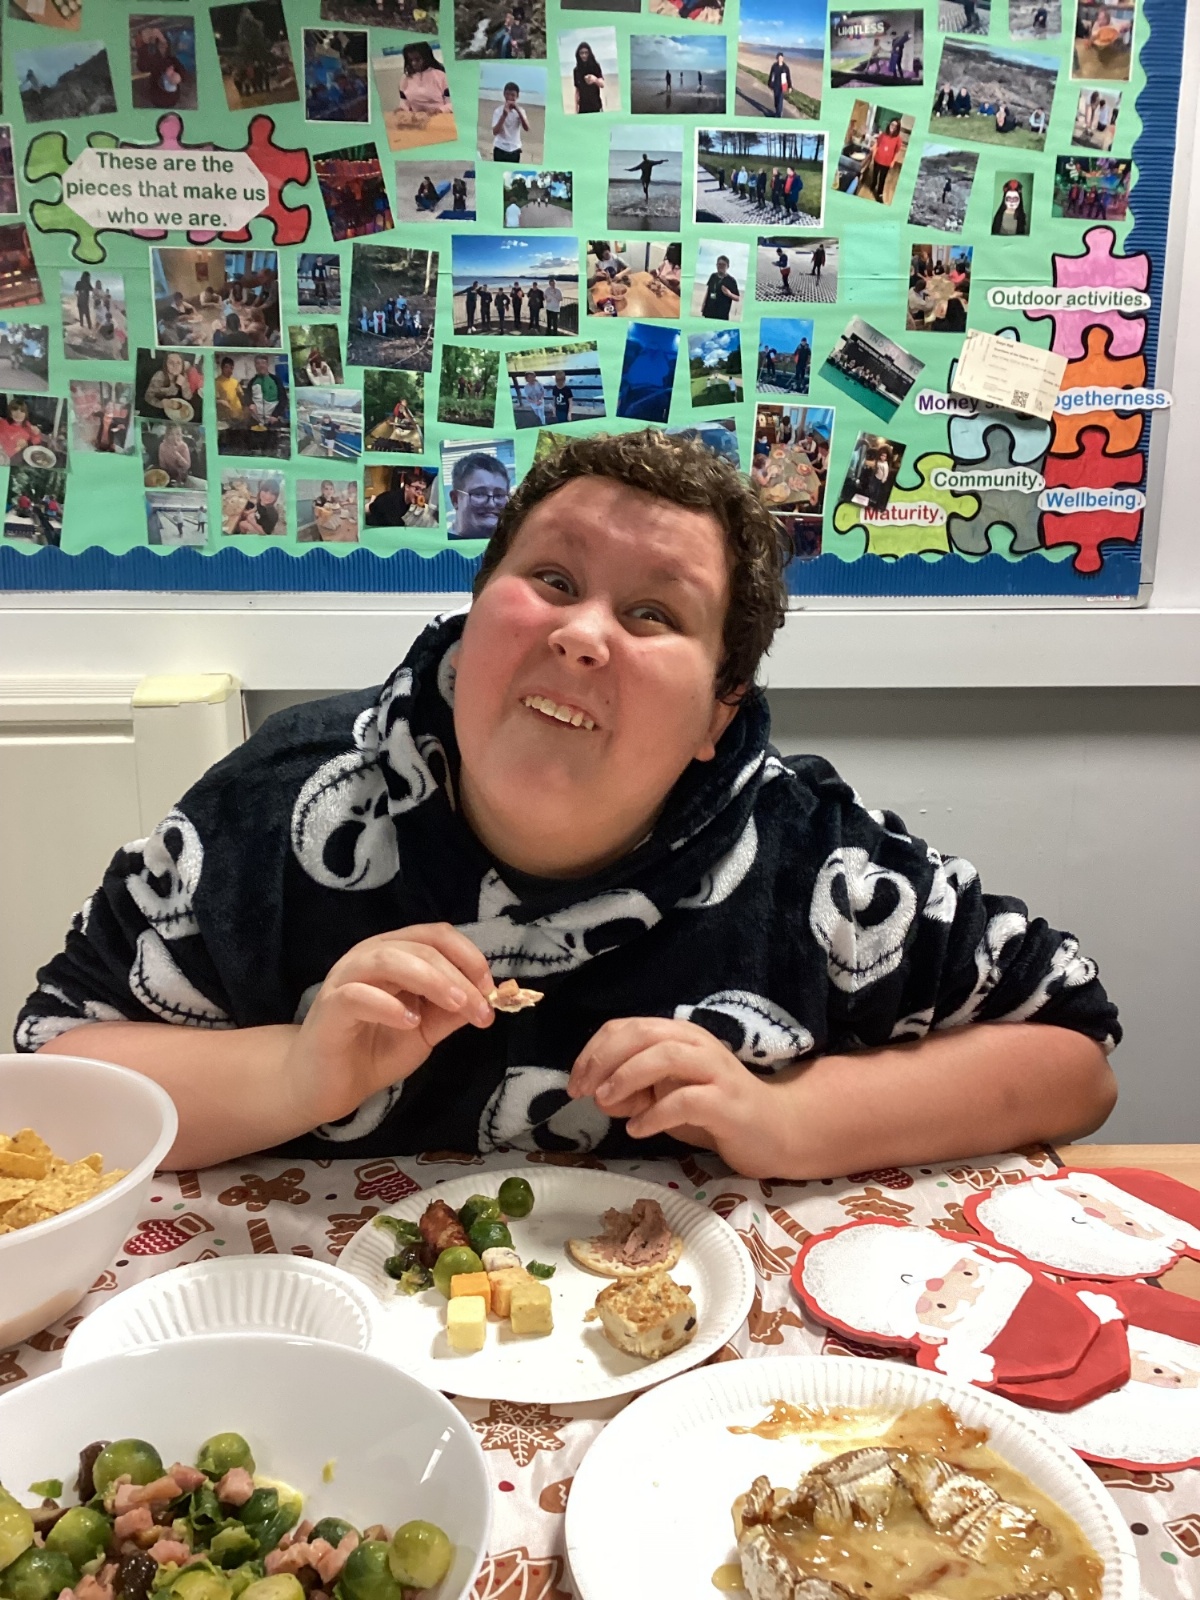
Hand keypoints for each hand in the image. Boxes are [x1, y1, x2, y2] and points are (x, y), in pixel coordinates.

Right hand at [286, 923, 494, 1128]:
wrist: (324, 1084)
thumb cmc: (374, 1049)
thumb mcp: (425, 1030)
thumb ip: (451, 1012)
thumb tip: (488, 998)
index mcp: (394, 954)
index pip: (436, 936)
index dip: (469, 958)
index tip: (491, 991)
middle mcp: (369, 956)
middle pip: (420, 946)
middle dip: (459, 975)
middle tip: (482, 1008)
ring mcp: (346, 979)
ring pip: (389, 959)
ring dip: (431, 980)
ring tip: (456, 1005)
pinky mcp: (330, 1008)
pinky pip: (357, 995)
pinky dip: (388, 1005)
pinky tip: (410, 1022)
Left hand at [568, 1017, 780, 1176]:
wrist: (773, 1130)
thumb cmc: (713, 1111)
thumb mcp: (663, 1100)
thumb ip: (632, 1095)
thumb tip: (598, 1097)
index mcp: (677, 1036)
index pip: (626, 1027)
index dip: (594, 1051)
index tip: (574, 1082)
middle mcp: (696, 1044)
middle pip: (642, 1033)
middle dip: (603, 1059)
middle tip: (582, 1090)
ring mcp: (714, 1071)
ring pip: (665, 1056)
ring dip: (627, 1077)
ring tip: (605, 1102)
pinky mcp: (727, 1102)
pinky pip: (685, 1100)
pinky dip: (654, 1114)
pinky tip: (638, 1130)